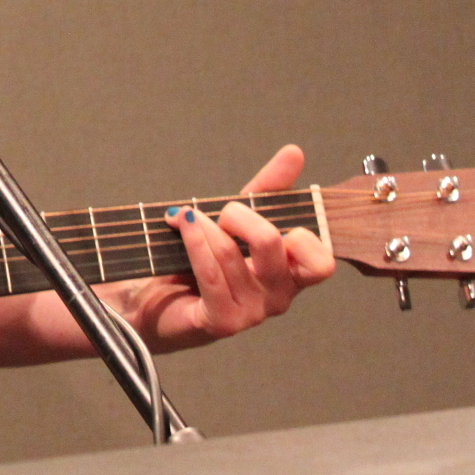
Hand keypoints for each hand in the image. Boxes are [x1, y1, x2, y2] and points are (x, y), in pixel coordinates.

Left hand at [115, 144, 336, 348]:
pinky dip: (194, 242)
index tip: (272, 215)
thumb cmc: (201, 259)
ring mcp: (251, 312)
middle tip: (221, 213)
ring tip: (185, 216)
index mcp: (290, 274)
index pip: (322, 263)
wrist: (153, 298)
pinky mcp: (220, 322)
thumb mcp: (238, 219)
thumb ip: (268, 189)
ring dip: (203, 225)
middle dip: (239, 215)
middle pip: (272, 243)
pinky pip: (210, 275)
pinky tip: (181, 225)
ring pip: (232, 254)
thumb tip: (294, 152)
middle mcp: (278, 297)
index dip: (303, 235)